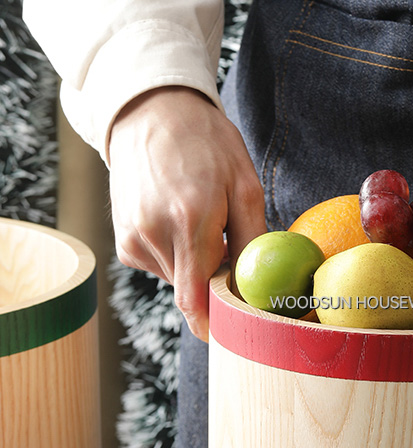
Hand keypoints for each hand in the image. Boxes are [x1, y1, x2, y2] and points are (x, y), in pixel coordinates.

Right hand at [108, 86, 266, 340]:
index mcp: (190, 221)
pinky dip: (174, 254)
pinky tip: (178, 219)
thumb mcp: (246, 186)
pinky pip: (157, 264)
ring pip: (175, 278)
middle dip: (212, 283)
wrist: (153, 113)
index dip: (211, 323)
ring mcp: (133, 236)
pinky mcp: (122, 238)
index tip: (227, 334)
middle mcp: (154, 233)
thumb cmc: (209, 146)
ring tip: (202, 221)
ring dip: (194, 265)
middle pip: (189, 289)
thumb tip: (256, 286)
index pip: (194, 297)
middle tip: (230, 251)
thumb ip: (252, 241)